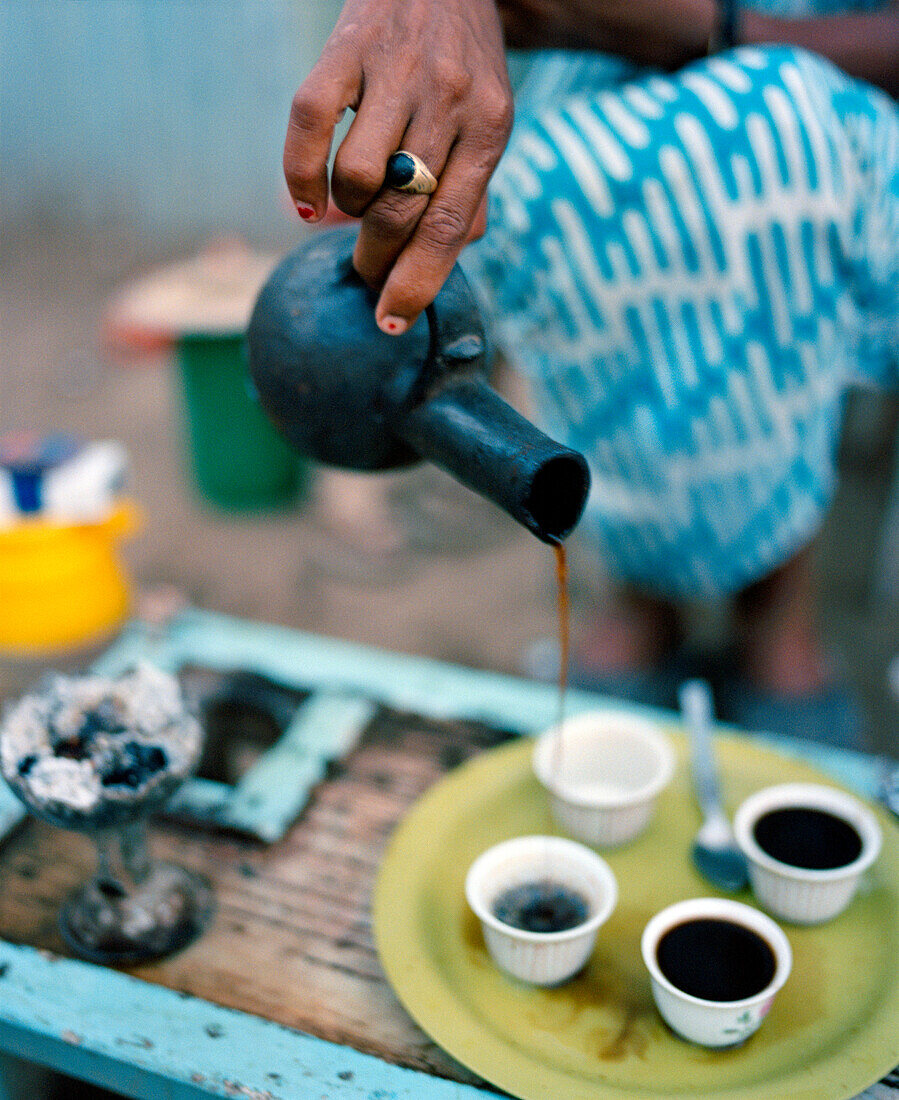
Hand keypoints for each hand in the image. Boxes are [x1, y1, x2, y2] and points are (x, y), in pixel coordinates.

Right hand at [284, 0, 512, 334]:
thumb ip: (473, 191)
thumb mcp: (489, 122)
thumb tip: (446, 259)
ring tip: (351, 210)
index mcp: (491, 127)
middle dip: (377, 260)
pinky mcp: (346, 47)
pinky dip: (299, 175)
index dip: (417, 284)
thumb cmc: (466, 61)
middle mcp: (449, 99)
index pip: (450, 226)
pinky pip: (308, 124)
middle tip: (367, 269)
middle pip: (401, 211)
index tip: (390, 323)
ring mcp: (396, 71)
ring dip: (346, 212)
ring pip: (358, 178)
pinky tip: (306, 202)